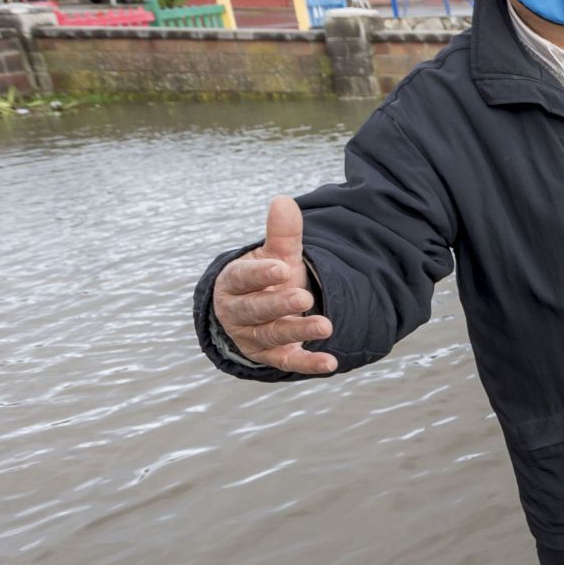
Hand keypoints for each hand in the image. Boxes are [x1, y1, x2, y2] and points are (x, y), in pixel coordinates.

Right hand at [213, 197, 337, 374]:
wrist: (258, 312)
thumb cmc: (266, 279)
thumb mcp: (276, 256)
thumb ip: (282, 234)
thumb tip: (283, 201)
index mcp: (233, 283)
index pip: (242, 279)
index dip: (260, 274)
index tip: (281, 267)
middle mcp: (238, 312)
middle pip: (255, 310)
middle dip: (278, 304)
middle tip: (303, 297)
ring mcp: (253, 336)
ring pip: (272, 335)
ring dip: (298, 332)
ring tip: (326, 326)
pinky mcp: (270, 356)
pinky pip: (289, 362)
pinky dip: (308, 363)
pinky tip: (330, 363)